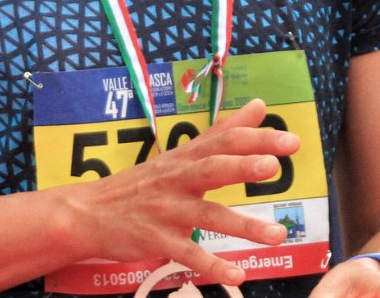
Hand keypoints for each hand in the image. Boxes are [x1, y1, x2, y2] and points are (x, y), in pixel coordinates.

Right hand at [57, 99, 299, 286]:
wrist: (88, 212)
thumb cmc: (141, 184)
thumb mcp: (178, 155)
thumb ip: (220, 132)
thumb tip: (258, 105)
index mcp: (184, 159)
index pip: (222, 141)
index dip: (255, 139)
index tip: (291, 140)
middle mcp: (176, 180)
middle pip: (211, 169)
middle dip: (241, 166)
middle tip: (273, 166)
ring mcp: (166, 211)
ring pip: (206, 215)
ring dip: (242, 225)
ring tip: (277, 234)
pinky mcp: (156, 240)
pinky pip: (188, 254)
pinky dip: (212, 264)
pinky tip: (238, 274)